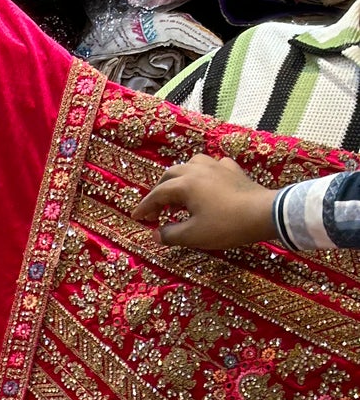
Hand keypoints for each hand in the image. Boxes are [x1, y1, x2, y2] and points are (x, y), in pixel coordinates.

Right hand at [134, 154, 277, 250]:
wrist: (263, 214)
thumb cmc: (225, 225)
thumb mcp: (193, 236)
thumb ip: (170, 234)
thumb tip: (156, 234)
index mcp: (185, 184)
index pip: (158, 194)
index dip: (145, 206)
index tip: (136, 218)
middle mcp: (198, 169)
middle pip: (171, 174)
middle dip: (159, 191)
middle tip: (155, 208)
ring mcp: (217, 167)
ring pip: (191, 164)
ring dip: (179, 177)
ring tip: (178, 192)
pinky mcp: (233, 170)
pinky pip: (212, 166)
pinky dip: (203, 174)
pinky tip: (206, 182)